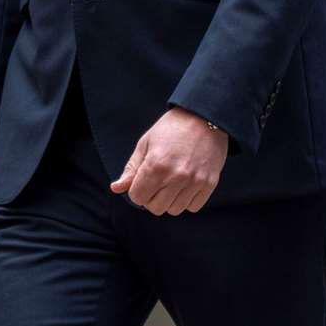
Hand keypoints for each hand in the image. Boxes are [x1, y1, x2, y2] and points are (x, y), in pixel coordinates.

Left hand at [109, 107, 227, 215]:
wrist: (204, 116)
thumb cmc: (171, 128)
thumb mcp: (146, 143)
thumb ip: (132, 169)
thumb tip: (116, 188)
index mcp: (156, 165)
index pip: (137, 198)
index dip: (137, 190)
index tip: (143, 179)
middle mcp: (175, 176)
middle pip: (155, 208)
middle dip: (152, 197)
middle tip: (158, 181)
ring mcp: (194, 181)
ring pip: (174, 210)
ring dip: (170, 200)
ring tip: (173, 181)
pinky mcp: (209, 183)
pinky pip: (193, 207)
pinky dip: (187, 200)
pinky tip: (186, 184)